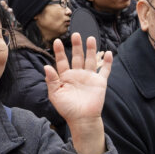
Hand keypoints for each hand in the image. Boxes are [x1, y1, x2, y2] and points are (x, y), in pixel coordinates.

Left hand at [44, 33, 111, 153]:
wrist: (82, 119)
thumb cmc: (67, 109)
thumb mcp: (55, 95)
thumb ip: (52, 80)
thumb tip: (46, 66)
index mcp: (66, 77)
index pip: (62, 61)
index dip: (59, 51)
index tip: (56, 41)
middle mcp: (77, 74)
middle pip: (77, 57)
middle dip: (76, 46)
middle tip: (75, 34)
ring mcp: (89, 77)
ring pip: (90, 60)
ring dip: (91, 49)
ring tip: (90, 38)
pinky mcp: (100, 82)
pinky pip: (104, 70)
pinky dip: (107, 62)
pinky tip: (108, 53)